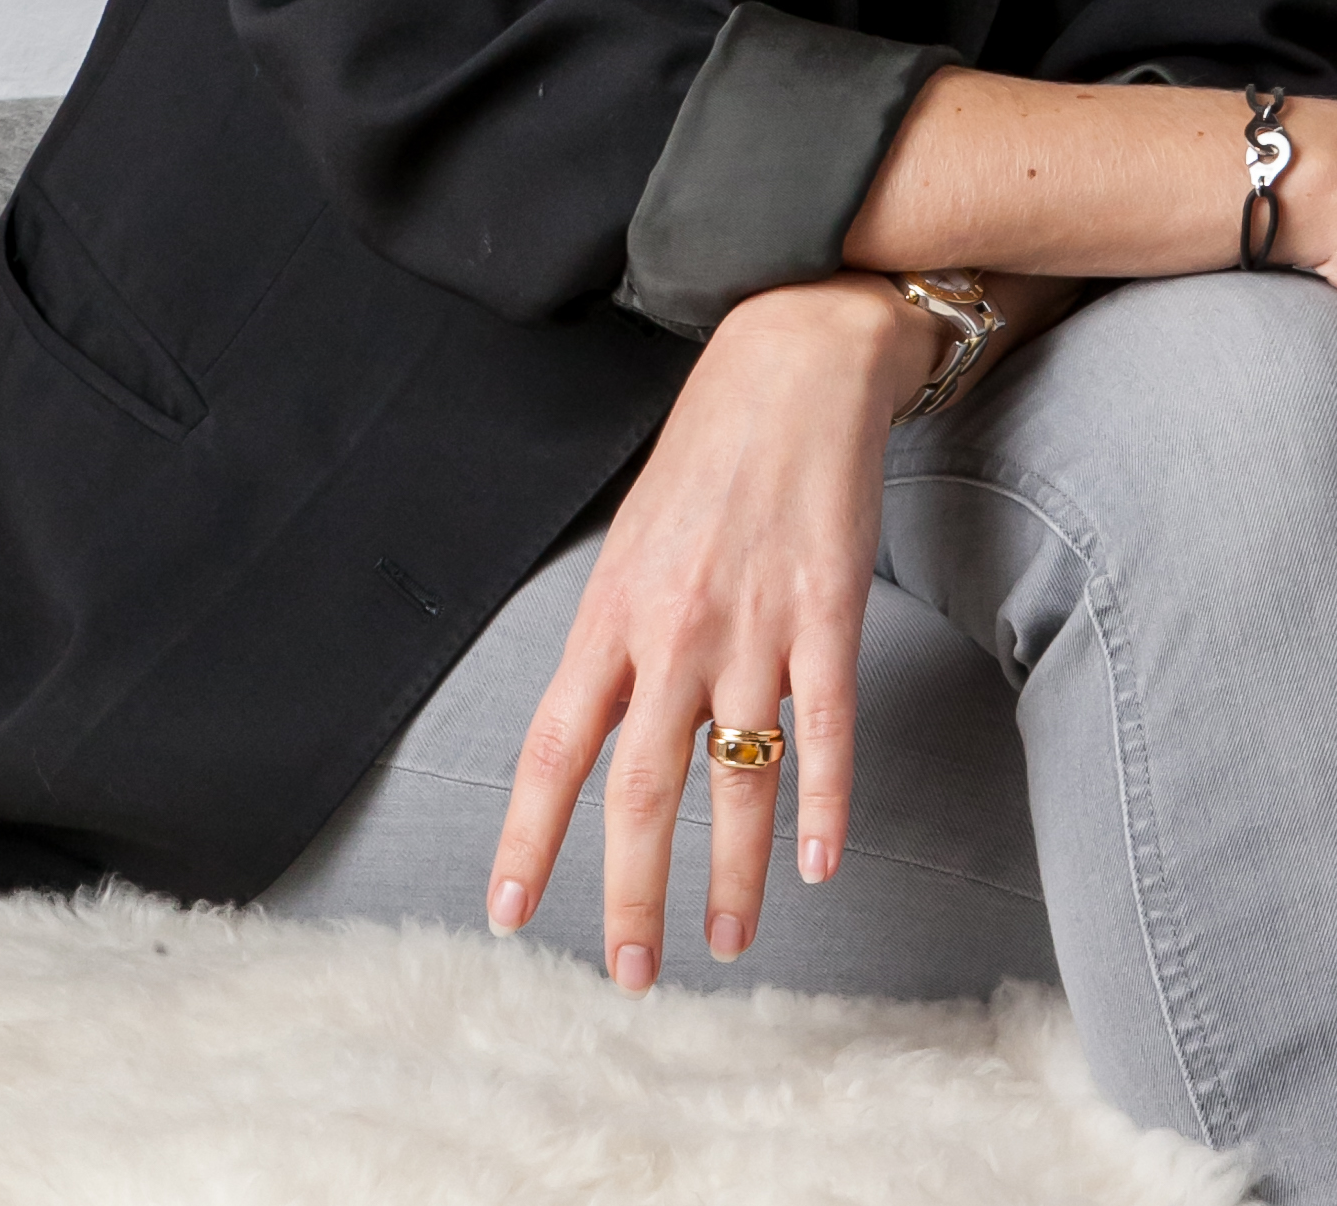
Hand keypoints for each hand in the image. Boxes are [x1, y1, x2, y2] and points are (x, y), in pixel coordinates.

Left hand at [485, 272, 932, 987]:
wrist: (794, 363)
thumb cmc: (708, 452)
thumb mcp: (634, 539)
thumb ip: (618, 635)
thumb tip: (599, 726)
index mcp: (611, 611)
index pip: (553, 747)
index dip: (529, 837)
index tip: (509, 912)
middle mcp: (673, 628)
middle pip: (641, 789)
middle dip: (631, 894)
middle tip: (631, 974)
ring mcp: (754, 625)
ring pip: (737, 778)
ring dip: (733, 875)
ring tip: (730, 941)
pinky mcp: (827, 613)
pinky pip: (827, 729)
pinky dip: (824, 804)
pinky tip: (820, 862)